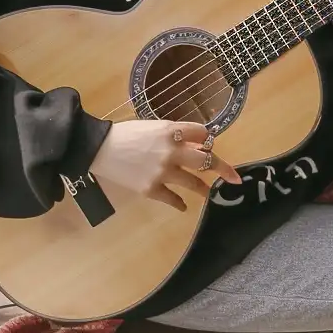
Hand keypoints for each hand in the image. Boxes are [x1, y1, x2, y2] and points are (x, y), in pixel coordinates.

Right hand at [94, 120, 237, 213]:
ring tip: (208, 192)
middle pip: (207, 160)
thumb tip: (197, 144)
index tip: (208, 145)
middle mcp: (172, 151)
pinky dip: (180, 204)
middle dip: (223, 169)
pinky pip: (173, 199)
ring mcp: (163, 172)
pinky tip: (184, 206)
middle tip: (235, 178)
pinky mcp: (152, 189)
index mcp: (171, 131)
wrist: (97, 148)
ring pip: (194, 182)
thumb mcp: (151, 126)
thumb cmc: (123, 133)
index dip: (206, 139)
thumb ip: (174, 134)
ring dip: (203, 188)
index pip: (201, 133)